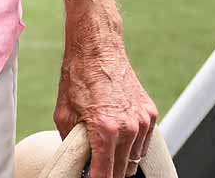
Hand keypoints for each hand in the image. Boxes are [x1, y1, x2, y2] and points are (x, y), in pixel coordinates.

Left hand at [56, 33, 157, 177]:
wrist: (97, 48)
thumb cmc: (78, 76)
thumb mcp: (63, 113)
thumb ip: (70, 142)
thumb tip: (76, 160)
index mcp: (105, 129)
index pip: (104, 173)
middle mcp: (128, 127)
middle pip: (122, 171)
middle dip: (107, 173)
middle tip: (94, 168)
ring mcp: (142, 121)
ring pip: (134, 160)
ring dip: (120, 162)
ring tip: (104, 154)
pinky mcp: (150, 114)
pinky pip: (143, 143)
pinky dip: (132, 147)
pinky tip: (117, 141)